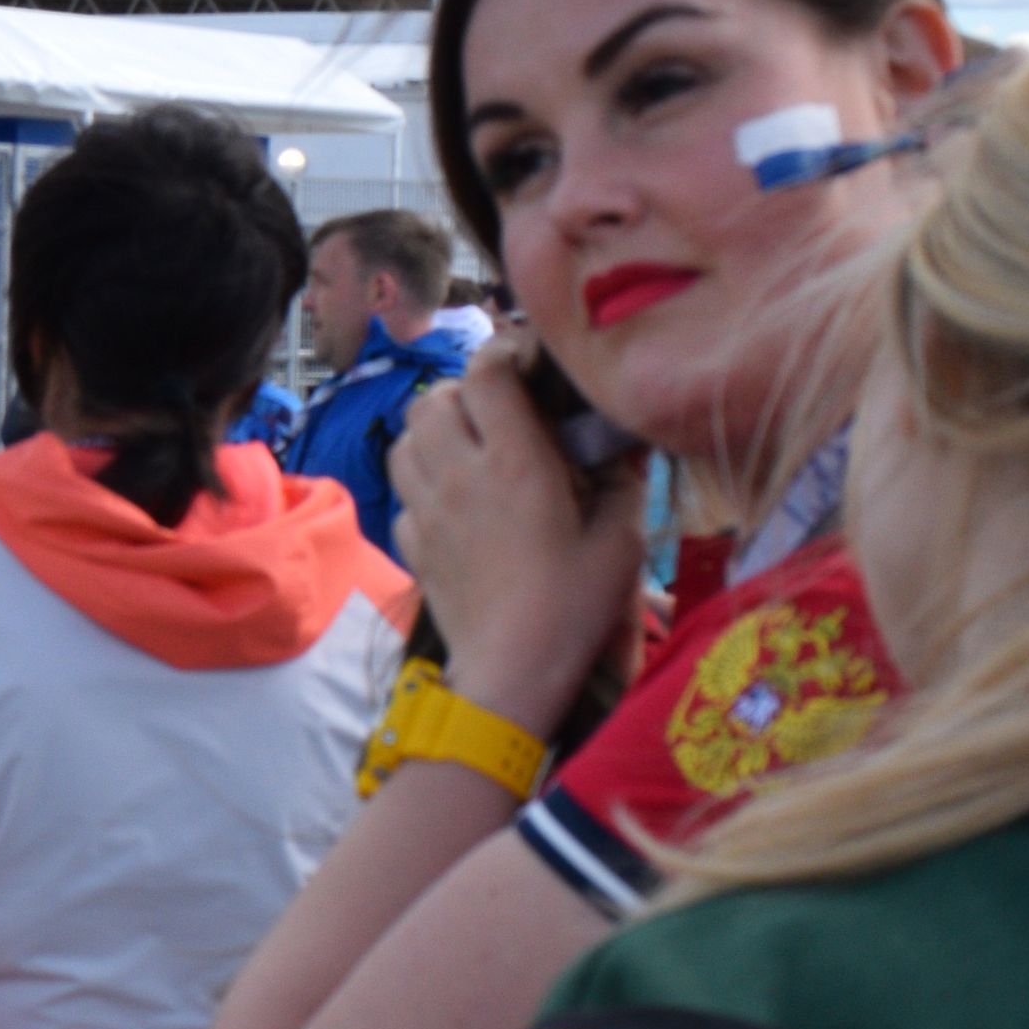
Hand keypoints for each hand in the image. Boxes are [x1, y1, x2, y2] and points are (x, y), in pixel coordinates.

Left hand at [387, 340, 650, 728]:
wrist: (512, 673)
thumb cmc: (574, 607)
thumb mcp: (620, 542)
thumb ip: (621, 484)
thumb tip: (626, 447)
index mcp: (514, 462)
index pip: (487, 375)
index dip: (503, 355)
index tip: (527, 365)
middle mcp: (459, 474)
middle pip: (431, 398)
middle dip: (460, 393)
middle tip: (495, 413)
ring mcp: (426, 509)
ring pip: (404, 439)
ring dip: (431, 433)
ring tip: (467, 449)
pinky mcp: (411, 544)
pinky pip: (402, 492)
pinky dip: (421, 484)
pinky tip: (453, 503)